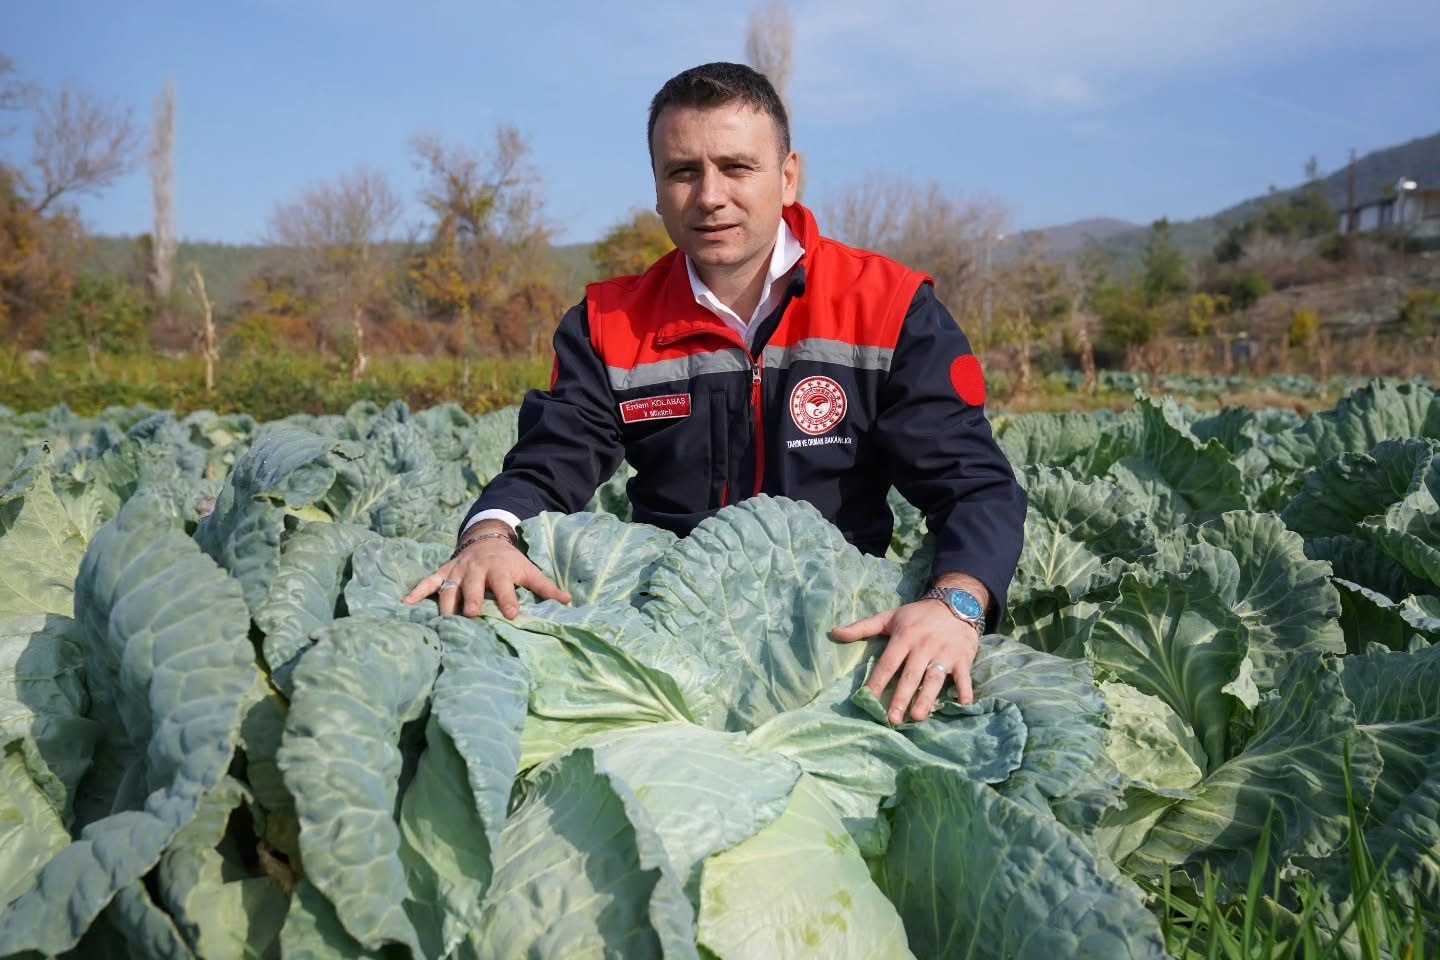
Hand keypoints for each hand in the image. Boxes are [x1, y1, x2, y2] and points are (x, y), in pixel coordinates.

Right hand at [402, 529, 570, 618]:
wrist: (486, 538)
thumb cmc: (510, 561)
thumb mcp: (529, 570)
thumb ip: (546, 588)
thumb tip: (568, 602)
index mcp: (500, 570)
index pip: (505, 586)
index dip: (508, 599)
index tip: (512, 614)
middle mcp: (477, 570)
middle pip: (473, 587)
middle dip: (471, 601)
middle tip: (471, 616)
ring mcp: (458, 571)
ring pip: (449, 589)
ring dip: (446, 605)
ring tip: (443, 623)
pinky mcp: (444, 572)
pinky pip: (428, 581)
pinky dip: (417, 592)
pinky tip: (406, 604)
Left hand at [832, 600, 979, 722]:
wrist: (955, 604)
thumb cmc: (918, 616)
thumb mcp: (889, 617)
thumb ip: (862, 627)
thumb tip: (834, 633)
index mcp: (904, 637)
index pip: (888, 663)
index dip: (878, 681)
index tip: (868, 699)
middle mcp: (924, 646)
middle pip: (911, 675)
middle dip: (902, 697)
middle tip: (892, 719)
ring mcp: (945, 653)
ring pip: (935, 678)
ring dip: (927, 698)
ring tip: (918, 717)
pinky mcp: (963, 658)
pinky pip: (964, 676)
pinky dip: (964, 690)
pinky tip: (963, 704)